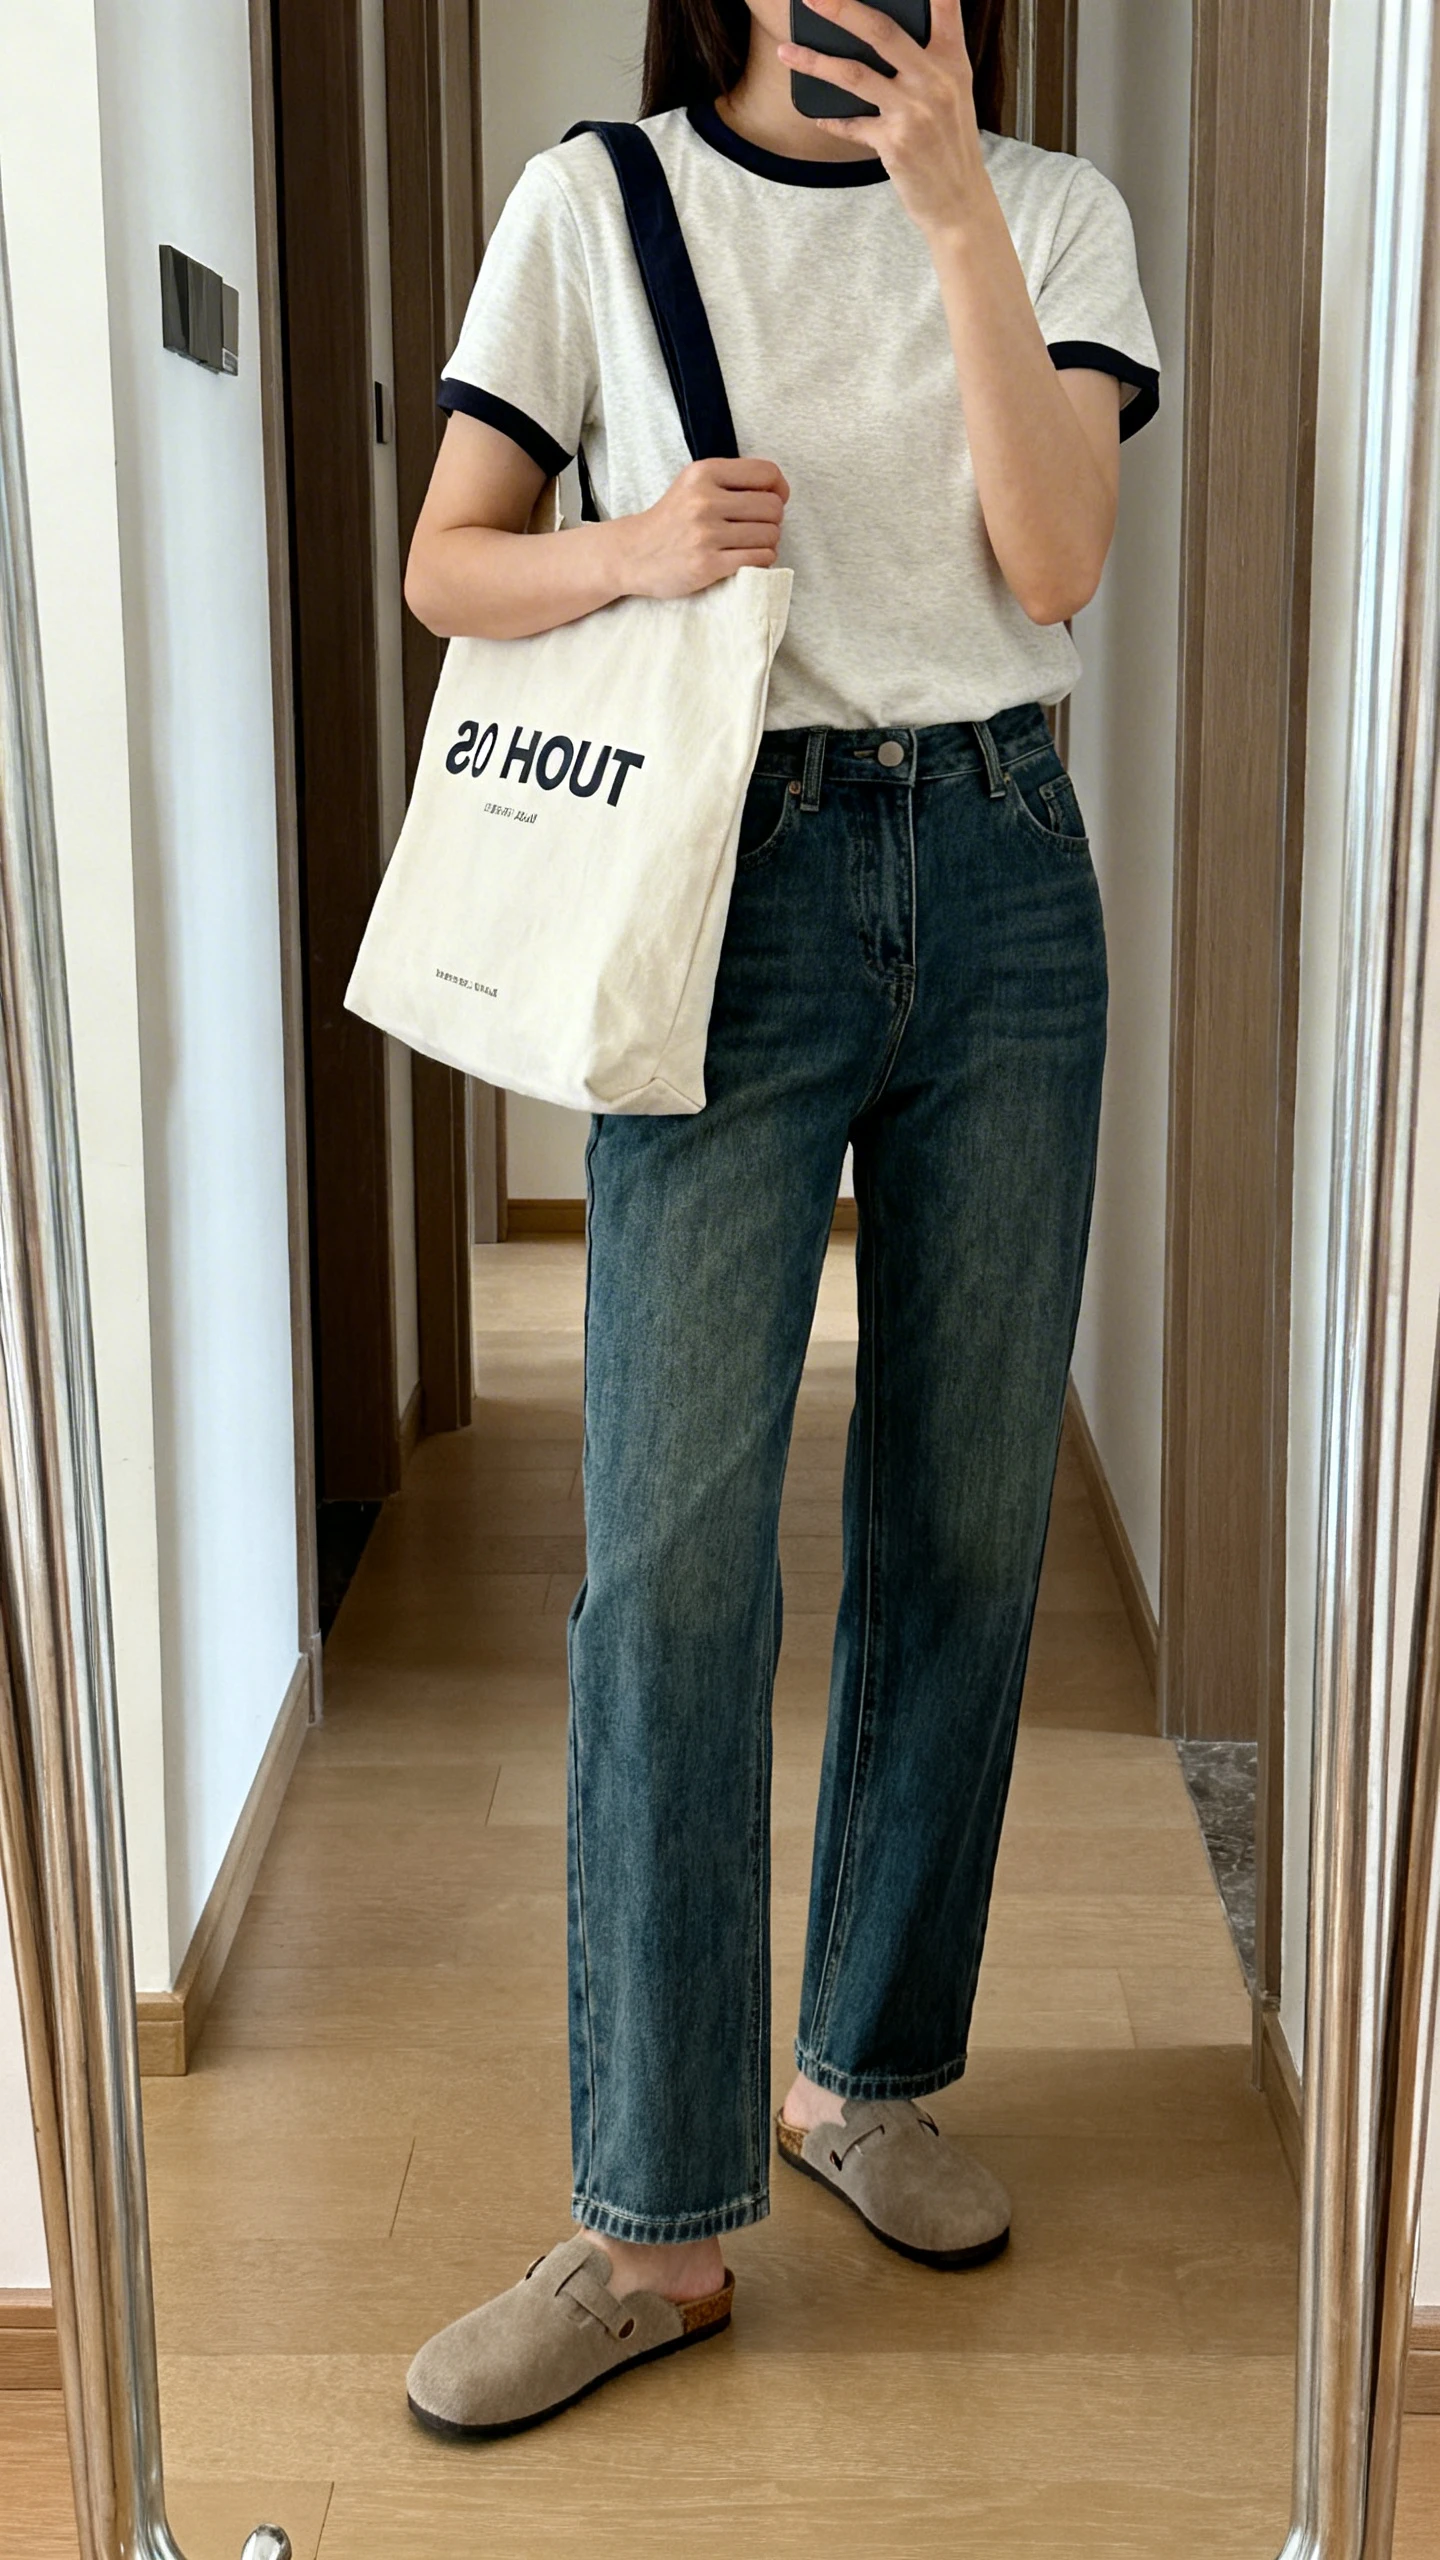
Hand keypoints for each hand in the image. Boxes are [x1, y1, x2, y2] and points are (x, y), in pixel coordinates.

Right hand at [617, 457, 789, 598]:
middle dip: (773, 521)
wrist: (633, 553)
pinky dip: (762, 560)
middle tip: (757, 529)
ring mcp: (705, 534)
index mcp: (704, 473)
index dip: (779, 489)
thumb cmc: (671, 520)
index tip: (774, 501)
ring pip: (769, 535)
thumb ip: (730, 481)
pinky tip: (748, 559)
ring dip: (768, 543)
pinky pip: (758, 559)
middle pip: (772, 507)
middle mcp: (705, 500)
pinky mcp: (707, 565)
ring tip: (751, 545)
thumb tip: (779, 491)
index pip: (766, 473)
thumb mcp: (693, 485)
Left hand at [779, 0, 988, 238]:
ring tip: (786, 51)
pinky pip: (851, 124)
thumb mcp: (954, 93)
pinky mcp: (894, 143)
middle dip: (841, 9)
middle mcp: (934, 80)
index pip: (944, 6)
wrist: (960, 201)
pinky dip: (832, 121)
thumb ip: (927, 61)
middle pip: (881, 31)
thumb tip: (878, 35)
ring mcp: (913, 112)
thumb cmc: (952, 144)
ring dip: (815, 62)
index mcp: (952, 61)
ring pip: (854, 74)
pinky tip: (817, 118)